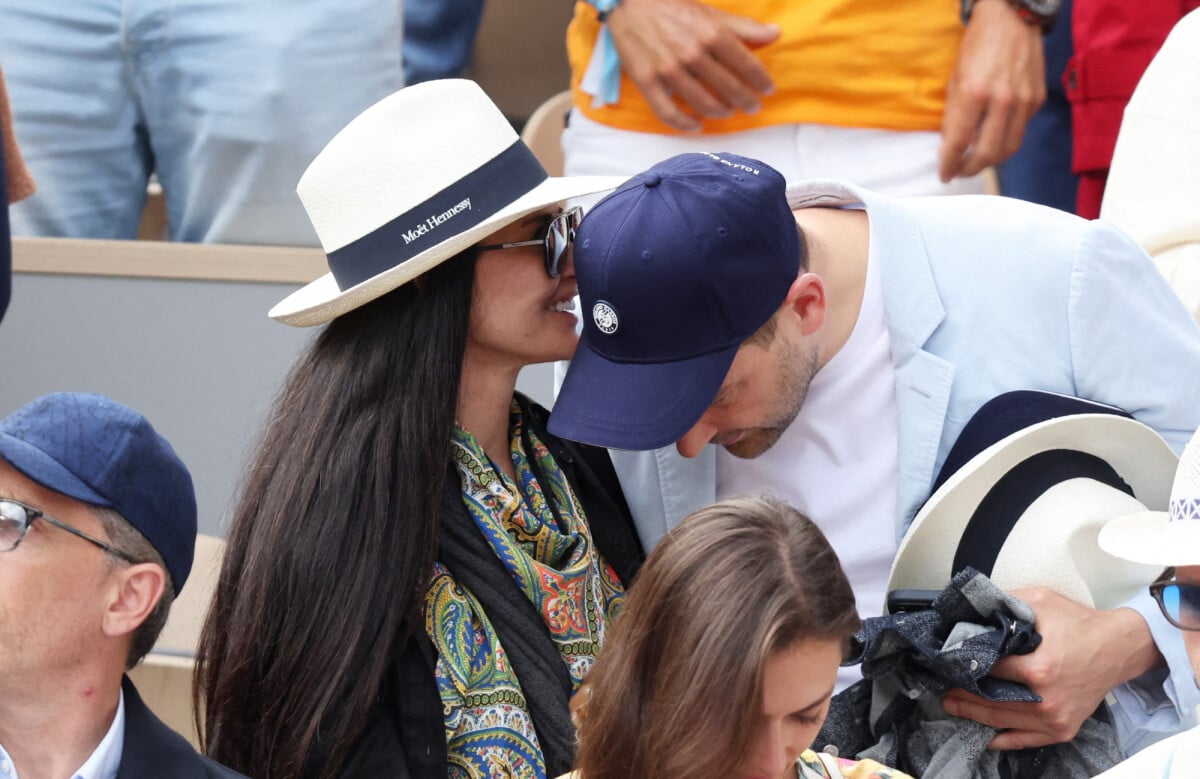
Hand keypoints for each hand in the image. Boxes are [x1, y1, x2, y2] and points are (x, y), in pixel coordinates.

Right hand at [606, 0, 779, 131]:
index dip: (760, 80)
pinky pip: (668, 113)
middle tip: (752, 107)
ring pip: (702, 103)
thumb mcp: (710, 13)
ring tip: (727, 112)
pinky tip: (696, 125)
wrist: (628, 2)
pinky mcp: (648, 81)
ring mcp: (669, 70)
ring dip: (720, 112)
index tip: (768, 89)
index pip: (746, 64)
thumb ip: (742, 27)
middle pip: (728, 88)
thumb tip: (775, 33)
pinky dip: (684, 124)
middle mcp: (692, 53)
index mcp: (711, 33)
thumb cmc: (672, 6)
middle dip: (745, 101)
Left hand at [938, 0, 1045, 181]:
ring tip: (975, 162)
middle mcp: (1003, 100)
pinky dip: (1006, 139)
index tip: (944, 175)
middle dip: (971, 169)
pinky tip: (993, 137)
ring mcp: (1025, 100)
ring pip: (1010, 147)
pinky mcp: (1037, 98)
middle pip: (989, 153)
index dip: (950, 163)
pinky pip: (1021, 129)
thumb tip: (950, 146)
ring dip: (991, 161)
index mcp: (975, 93)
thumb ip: (953, 114)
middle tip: (959, 172)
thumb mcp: (955, 78)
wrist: (1013, 17)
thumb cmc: (978, 45)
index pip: (960, 142)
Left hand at [941, 587, 1160, 748]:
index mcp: (1037, 668)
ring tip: (953, 704)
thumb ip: (1004, 603)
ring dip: (973, 714)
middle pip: (988, 699)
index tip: (945, 662)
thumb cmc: (1079, 623)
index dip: (962, 665)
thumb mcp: (1040, 600)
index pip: (986, 669)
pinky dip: (1002, 738)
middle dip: (961, 693)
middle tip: (942, 687)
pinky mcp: (1062, 730)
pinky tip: (983, 734)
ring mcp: (1054, 719)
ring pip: (1001, 720)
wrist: (1119, 648)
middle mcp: (1045, 699)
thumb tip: (973, 609)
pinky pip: (1024, 740)